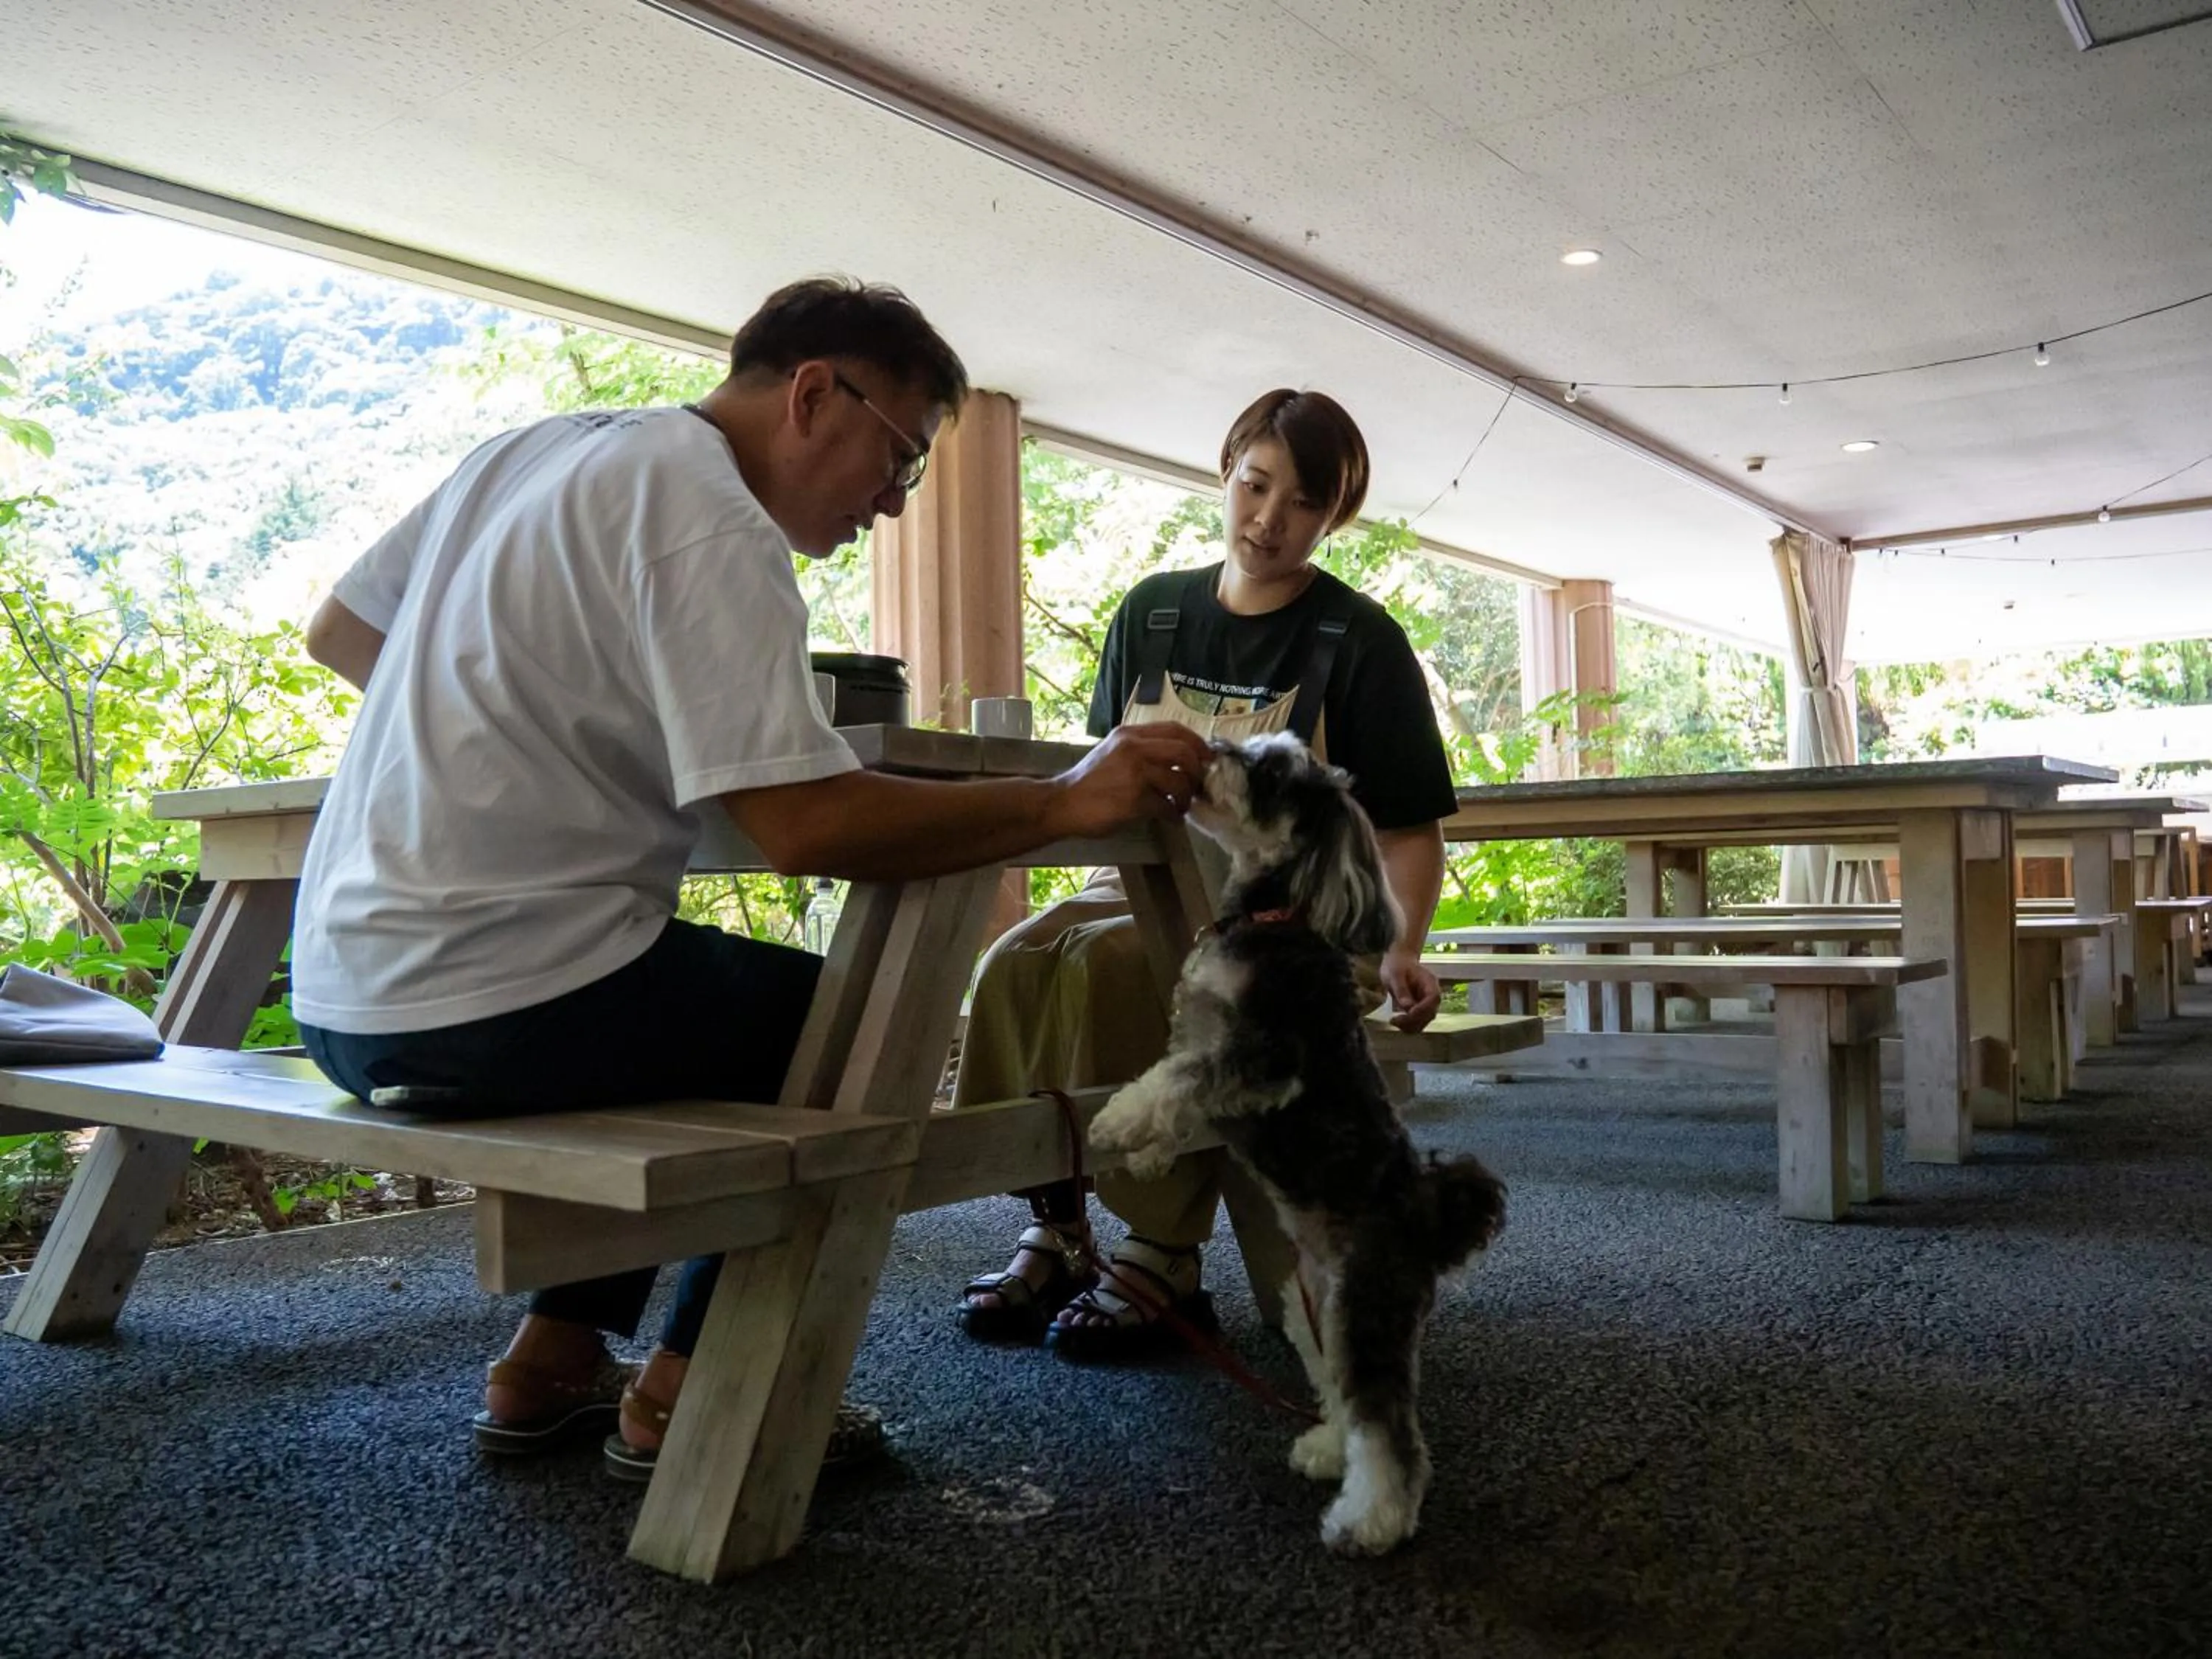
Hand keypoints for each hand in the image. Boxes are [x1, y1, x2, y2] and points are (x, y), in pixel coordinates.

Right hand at [1047, 723, 1213, 837]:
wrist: (1063, 803)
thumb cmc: (1088, 781)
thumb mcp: (1112, 752)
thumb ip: (1140, 750)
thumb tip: (1177, 761)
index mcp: (1129, 734)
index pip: (1175, 729)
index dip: (1197, 743)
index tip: (1207, 758)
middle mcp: (1134, 748)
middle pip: (1184, 751)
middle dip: (1198, 771)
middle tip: (1198, 785)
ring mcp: (1134, 773)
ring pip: (1179, 781)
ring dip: (1186, 797)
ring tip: (1181, 806)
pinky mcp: (1134, 799)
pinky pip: (1167, 806)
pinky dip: (1174, 814)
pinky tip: (1171, 819)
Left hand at [1379, 946, 1440, 1030]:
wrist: (1398, 960)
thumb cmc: (1397, 964)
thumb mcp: (1395, 974)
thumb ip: (1401, 990)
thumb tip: (1407, 1007)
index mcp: (1430, 983)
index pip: (1432, 999)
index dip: (1421, 1010)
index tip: (1405, 1014)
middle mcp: (1432, 995)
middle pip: (1430, 1014)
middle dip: (1413, 1021)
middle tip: (1394, 1020)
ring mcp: (1427, 1003)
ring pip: (1424, 1021)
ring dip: (1410, 1026)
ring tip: (1393, 1021)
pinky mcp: (1420, 1009)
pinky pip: (1418, 1021)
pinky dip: (1408, 1025)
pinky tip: (1396, 1021)